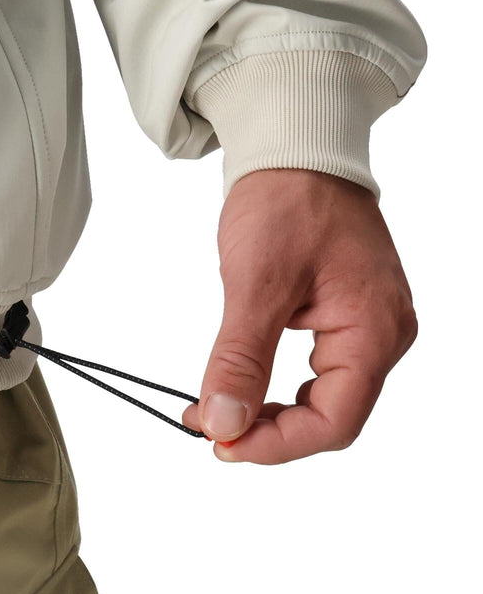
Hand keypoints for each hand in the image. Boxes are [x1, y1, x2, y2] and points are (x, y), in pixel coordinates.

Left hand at [180, 168, 417, 463]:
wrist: (298, 148)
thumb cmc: (288, 199)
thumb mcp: (256, 282)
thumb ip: (241, 360)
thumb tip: (224, 423)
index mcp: (375, 331)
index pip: (334, 423)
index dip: (276, 444)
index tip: (220, 444)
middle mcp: (384, 335)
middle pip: (332, 418)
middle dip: (268, 431)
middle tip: (209, 427)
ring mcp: (371, 327)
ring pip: (325, 400)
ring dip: (271, 412)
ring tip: (217, 409)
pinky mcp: (350, 317)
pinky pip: (322, 373)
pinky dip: (278, 386)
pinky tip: (243, 383)